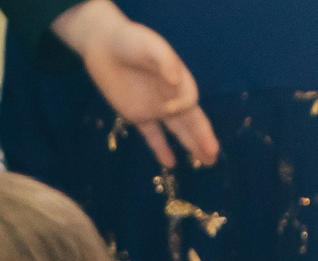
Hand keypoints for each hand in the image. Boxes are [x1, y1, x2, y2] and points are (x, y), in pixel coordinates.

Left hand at [52, 0, 217, 169]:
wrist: (103, 44)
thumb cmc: (130, 40)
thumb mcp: (149, 45)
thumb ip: (164, 61)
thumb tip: (176, 81)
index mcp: (178, 80)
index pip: (189, 101)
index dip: (185, 107)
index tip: (173, 109)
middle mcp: (171, 97)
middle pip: (191, 121)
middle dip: (203, 138)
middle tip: (214, 155)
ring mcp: (156, 108)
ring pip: (178, 131)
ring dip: (192, 146)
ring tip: (206, 162)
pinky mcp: (138, 115)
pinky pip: (153, 136)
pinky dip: (161, 149)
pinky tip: (171, 164)